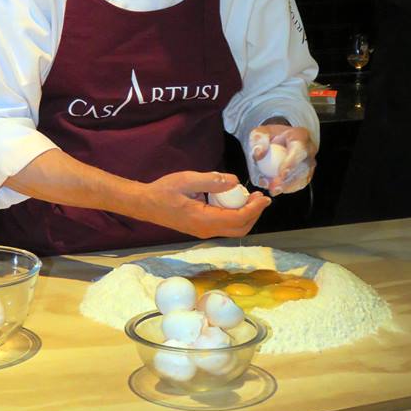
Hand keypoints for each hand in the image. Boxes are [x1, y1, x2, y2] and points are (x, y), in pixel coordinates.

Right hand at [143, 170, 270, 238]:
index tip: (265, 198)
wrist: (145, 204)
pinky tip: (235, 200)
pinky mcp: (201, 228)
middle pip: (240, 228)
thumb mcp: (187, 180)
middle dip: (254, 214)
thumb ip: (212, 180)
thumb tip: (234, 181)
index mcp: (203, 220)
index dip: (254, 209)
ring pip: (233, 228)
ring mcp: (203, 231)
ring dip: (246, 215)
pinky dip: (235, 215)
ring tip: (251, 197)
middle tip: (261, 197)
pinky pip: (224, 225)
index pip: (237, 219)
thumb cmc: (163, 191)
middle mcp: (206, 230)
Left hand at [248, 125, 316, 196]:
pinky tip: (275, 189)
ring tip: (272, 190)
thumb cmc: (270, 135)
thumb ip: (258, 140)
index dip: (291, 164)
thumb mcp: (260, 132)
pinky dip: (287, 188)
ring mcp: (309, 162)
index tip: (281, 174)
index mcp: (300, 136)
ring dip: (287, 187)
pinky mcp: (307, 173)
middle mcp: (309, 150)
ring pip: (303, 179)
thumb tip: (258, 154)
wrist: (278, 139)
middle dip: (288, 181)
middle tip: (274, 188)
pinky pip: (300, 184)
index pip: (299, 151)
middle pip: (303, 168)